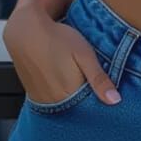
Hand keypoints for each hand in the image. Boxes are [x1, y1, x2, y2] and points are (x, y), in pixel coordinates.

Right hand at [2, 4, 120, 106]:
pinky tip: (64, 80)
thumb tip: (115, 100)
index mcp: (68, 94)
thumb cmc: (56, 39)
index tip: (109, 97)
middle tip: (94, 86)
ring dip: (74, 98)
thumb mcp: (84, 54)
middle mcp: (53, 102)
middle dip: (88, 101)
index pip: (90, 110)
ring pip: (65, 106)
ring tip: (77, 80)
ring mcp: (41, 100)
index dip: (100, 103)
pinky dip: (61, 95)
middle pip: (77, 109)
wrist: (25, 30)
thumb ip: (99, 78)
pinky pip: (52, 101)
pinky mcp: (34, 95)